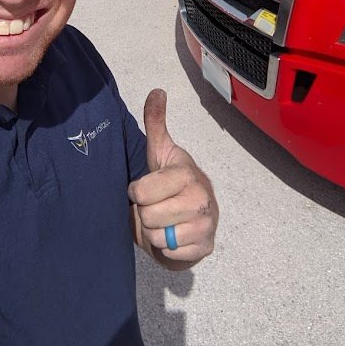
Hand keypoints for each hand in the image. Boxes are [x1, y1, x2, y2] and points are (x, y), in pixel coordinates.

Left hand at [128, 88, 217, 265]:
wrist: (190, 217)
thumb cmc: (170, 183)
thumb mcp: (159, 152)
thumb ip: (155, 122)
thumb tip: (156, 91)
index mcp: (186, 173)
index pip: (142, 191)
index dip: (138, 192)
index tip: (147, 188)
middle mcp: (202, 198)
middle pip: (148, 216)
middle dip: (146, 214)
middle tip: (157, 206)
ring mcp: (207, 224)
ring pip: (158, 237)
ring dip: (156, 233)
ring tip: (165, 221)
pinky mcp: (206, 247)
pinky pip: (172, 254)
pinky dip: (169, 249)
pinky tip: (176, 236)